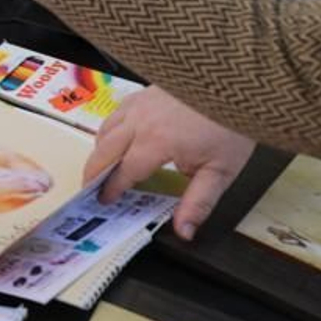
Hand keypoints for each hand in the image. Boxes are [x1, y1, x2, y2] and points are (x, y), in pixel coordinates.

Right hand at [84, 86, 254, 240]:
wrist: (232, 89)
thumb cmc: (228, 126)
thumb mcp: (220, 171)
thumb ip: (198, 203)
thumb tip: (185, 231)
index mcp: (156, 143)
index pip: (124, 172)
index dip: (111, 189)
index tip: (104, 201)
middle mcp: (140, 122)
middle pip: (103, 150)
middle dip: (93, 173)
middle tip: (89, 189)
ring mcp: (139, 105)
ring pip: (105, 130)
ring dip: (99, 151)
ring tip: (101, 168)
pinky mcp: (143, 94)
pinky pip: (115, 113)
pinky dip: (108, 129)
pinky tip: (116, 138)